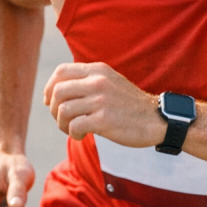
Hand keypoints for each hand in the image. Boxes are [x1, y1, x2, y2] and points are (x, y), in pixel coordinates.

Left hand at [43, 62, 163, 147]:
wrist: (157, 119)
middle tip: (62, 120)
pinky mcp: (104, 119)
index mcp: (99, 70)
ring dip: (62, 124)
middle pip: (58, 91)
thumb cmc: (130, 105)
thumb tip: (56, 91)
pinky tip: (82, 136)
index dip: (49, 87)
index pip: (61, 71)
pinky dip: (73, 134)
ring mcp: (101, 100)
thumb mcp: (111, 82)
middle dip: (53, 109)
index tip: (51, 101)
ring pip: (63, 110)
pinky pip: (74, 126)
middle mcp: (98, 81)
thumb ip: (88, 81)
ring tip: (72, 129)